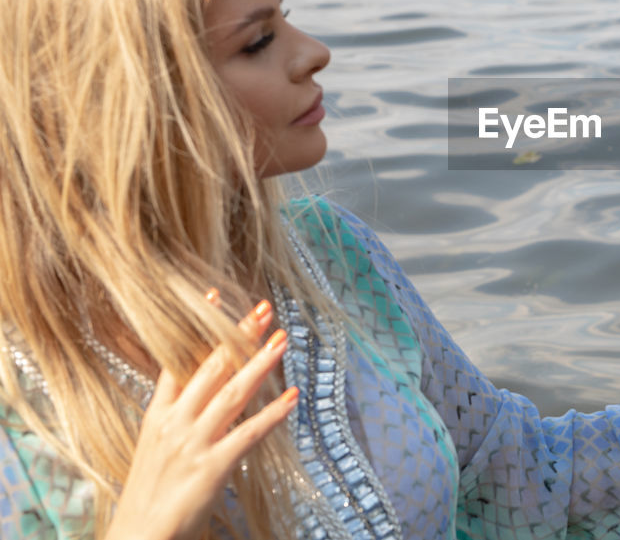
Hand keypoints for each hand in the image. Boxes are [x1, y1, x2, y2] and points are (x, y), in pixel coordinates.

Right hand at [104, 298, 297, 539]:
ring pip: (232, 394)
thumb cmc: (150, 494)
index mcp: (158, 415)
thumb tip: (205, 388)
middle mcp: (174, 423)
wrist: (138, 538)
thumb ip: (176, 414)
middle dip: (238, 336)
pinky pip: (249, 435)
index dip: (199, 326)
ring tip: (282, 340)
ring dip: (260, 364)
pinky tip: (292, 398)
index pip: (179, 360)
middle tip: (264, 309)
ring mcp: (192, 444)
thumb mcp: (154, 446)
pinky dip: (272, 415)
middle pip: (211, 368)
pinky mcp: (212, 468)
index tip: (216, 293)